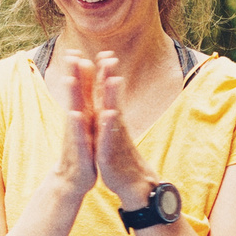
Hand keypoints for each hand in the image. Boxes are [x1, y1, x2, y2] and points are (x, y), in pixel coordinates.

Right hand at [50, 51, 102, 199]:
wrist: (71, 181)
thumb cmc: (79, 152)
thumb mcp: (82, 129)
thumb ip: (81, 110)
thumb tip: (80, 92)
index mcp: (79, 117)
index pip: (79, 91)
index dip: (77, 71)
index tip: (75, 50)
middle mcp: (75, 124)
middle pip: (74, 97)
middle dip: (73, 76)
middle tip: (71, 55)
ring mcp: (76, 137)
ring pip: (75, 113)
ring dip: (72, 97)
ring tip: (70, 79)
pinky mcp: (80, 151)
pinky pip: (80, 136)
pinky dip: (78, 125)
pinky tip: (78, 115)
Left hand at [90, 51, 155, 210]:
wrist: (132, 183)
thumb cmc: (119, 155)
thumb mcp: (112, 133)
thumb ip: (111, 112)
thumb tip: (110, 98)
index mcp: (111, 120)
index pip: (107, 93)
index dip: (105, 73)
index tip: (104, 52)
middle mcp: (114, 126)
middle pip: (111, 98)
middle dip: (109, 77)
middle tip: (110, 56)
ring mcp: (114, 139)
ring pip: (112, 114)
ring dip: (112, 97)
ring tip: (113, 79)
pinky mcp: (110, 154)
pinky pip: (109, 138)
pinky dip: (108, 127)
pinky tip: (108, 115)